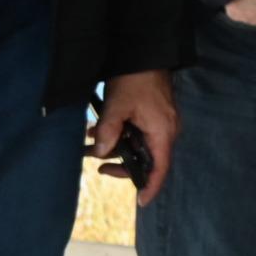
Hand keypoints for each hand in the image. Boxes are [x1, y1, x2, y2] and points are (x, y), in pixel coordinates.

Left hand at [91, 70, 177, 203]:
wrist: (145, 53)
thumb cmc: (135, 79)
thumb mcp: (117, 107)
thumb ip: (108, 133)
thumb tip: (99, 154)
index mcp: (163, 133)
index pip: (160, 168)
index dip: (151, 186)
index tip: (141, 201)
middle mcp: (166, 131)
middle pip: (147, 159)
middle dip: (122, 164)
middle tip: (98, 165)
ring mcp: (161, 123)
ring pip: (140, 145)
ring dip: (116, 146)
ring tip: (90, 141)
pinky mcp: (154, 115)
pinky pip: (139, 133)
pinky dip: (121, 135)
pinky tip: (99, 128)